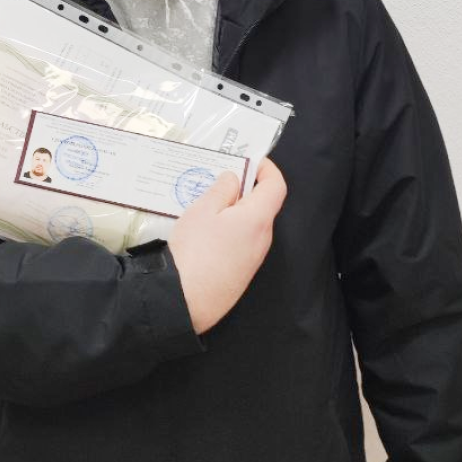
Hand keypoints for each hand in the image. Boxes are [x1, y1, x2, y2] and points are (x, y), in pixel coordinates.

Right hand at [166, 157, 287, 334]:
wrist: (184, 302)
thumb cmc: (194, 251)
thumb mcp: (203, 209)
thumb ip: (222, 189)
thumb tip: (235, 179)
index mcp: (258, 219)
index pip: (276, 186)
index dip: (267, 168)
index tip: (250, 160)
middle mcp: (263, 239)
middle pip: (264, 205)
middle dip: (246, 189)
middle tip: (220, 180)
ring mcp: (254, 260)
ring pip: (252, 225)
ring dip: (236, 210)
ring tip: (208, 206)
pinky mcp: (242, 274)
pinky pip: (242, 243)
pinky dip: (231, 230)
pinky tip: (206, 233)